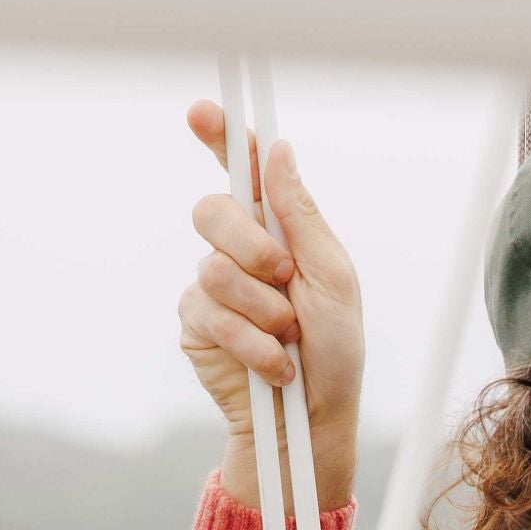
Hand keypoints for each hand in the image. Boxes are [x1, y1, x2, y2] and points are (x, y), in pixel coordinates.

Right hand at [176, 100, 364, 513]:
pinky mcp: (195, 324)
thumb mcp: (333, 277)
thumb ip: (301, 216)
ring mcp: (213, 286)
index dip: (221, 136)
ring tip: (287, 336)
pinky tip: (271, 363)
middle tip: (284, 279)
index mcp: (278, 230)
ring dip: (261, 307)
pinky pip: (208, 312)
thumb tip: (279, 150)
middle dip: (251, 244)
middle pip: (214, 208)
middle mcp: (240, 250)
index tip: (202, 111)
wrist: (312, 418)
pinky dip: (250, 340)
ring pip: (213, 266)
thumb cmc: (335, 349)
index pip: (243, 171)